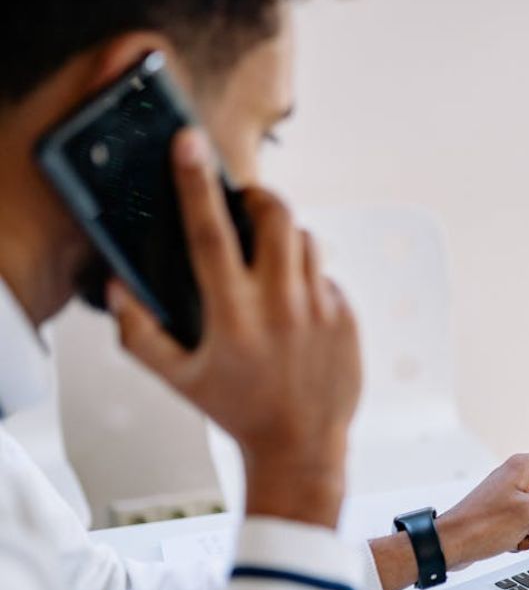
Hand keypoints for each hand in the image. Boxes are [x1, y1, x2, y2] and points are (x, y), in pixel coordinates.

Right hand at [107, 128, 361, 528]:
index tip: (189, 144)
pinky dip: (307, 278)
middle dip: (259, 197)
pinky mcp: (348, 316)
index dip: (196, 183)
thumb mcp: (176, 377)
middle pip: (277, 216)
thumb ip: (139, 331)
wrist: (302, 446)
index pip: (210, 233)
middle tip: (245, 205)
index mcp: (233, 314)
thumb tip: (120, 285)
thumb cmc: (238, 410)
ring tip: (267, 262)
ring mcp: (321, 309)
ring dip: (284, 238)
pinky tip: (293, 306)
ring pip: (307, 240)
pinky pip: (326, 275)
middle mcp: (281, 305)